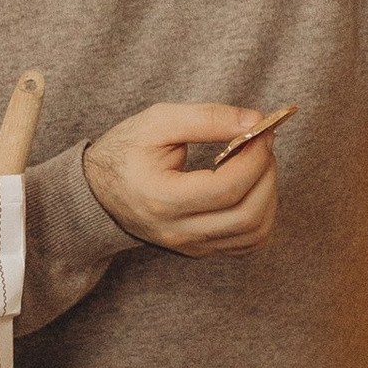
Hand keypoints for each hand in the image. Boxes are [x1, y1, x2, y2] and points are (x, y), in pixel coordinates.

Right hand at [83, 102, 286, 255]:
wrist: (98, 193)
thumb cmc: (125, 152)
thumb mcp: (158, 122)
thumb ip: (207, 118)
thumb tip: (254, 121)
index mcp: (162, 199)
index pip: (227, 188)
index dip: (255, 158)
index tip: (261, 130)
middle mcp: (178, 231)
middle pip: (247, 215)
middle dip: (266, 174)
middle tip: (262, 145)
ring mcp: (191, 246)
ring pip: (255, 233)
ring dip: (269, 195)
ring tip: (257, 164)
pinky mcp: (202, 250)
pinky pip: (249, 243)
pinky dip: (263, 215)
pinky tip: (251, 188)